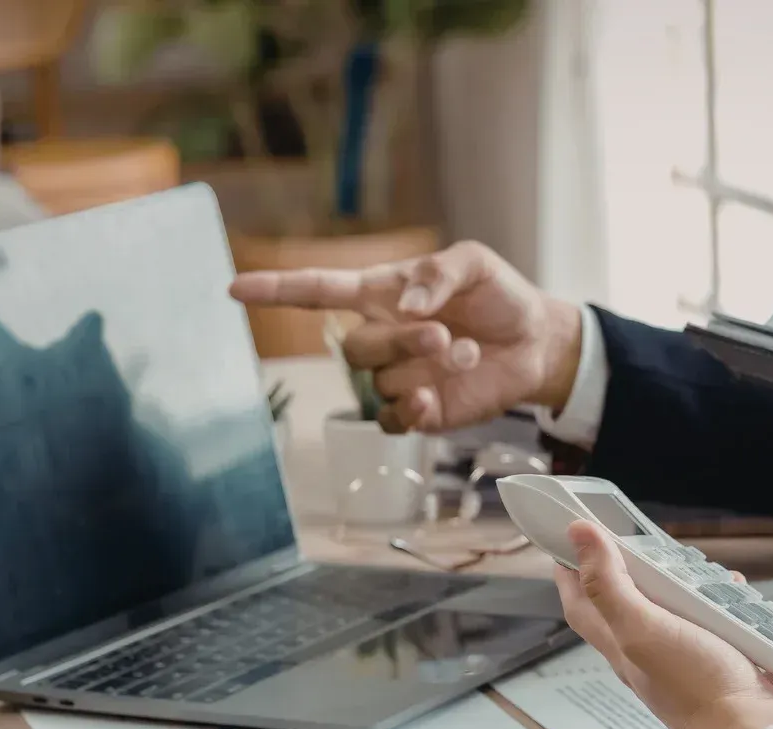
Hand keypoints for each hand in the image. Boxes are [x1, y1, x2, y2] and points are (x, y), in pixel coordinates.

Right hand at [229, 240, 583, 433]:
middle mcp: (381, 336)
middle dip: (400, 342)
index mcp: (382, 293)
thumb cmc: (499, 295)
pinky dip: (412, 412)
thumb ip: (439, 273)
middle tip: (446, 334)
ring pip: (380, 384)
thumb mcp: (475, 263)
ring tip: (469, 353)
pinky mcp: (422, 411)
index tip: (235, 288)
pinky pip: (394, 421)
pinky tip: (436, 400)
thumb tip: (410, 304)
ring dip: (425, 369)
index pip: (318, 291)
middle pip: (354, 348)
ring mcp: (398, 377)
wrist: (536, 341)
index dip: (276, 290)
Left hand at [553, 522, 772, 728]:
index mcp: (619, 644)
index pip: (580, 603)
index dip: (570, 570)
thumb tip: (578, 534)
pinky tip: (739, 597)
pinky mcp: (717, 661)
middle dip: (637, 568)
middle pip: (628, 601)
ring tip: (705, 569)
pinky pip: (715, 623)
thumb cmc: (695, 684)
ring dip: (689, 584)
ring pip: (676, 609)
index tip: (572, 536)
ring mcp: (682, 658)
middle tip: (648, 542)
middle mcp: (645, 652)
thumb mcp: (643, 627)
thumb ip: (609, 584)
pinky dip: (724, 604)